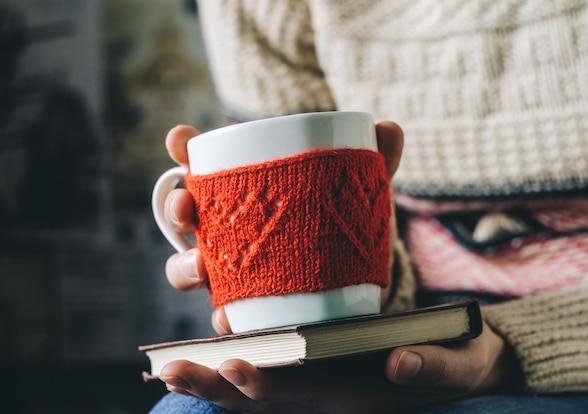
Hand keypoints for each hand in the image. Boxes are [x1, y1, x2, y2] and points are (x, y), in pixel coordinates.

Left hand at [159, 321, 521, 412]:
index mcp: (359, 396)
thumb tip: (399, 361)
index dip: (265, 386)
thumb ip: (433, 366)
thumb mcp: (460, 364)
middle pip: (265, 403)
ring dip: (215, 385)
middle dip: (217, 388)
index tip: (231, 368)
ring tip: (170, 371)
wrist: (463, 365)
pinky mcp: (321, 381)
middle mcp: (332, 401)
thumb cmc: (460, 359)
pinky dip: (237, 377)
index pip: (304, 395)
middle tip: (170, 371)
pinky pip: (272, 384)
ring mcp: (322, 395)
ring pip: (260, 398)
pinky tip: (208, 358)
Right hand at [162, 121, 405, 333]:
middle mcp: (228, 228)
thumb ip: (373, 164)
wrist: (351, 278)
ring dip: (184, 266)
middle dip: (176, 206)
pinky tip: (229, 317)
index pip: (205, 165)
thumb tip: (390, 128)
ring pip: (190, 266)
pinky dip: (222, 315)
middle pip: (186, 215)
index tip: (178, 139)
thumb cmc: (340, 224)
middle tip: (184, 206)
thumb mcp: (358, 194)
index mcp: (244, 193)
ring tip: (201, 267)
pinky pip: (222, 312)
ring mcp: (231, 268)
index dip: (184, 149)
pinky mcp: (245, 305)